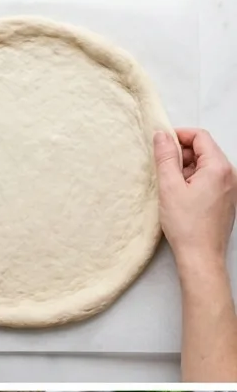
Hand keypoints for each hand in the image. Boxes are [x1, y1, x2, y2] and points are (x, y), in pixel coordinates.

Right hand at [153, 129, 236, 271]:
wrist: (201, 257)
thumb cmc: (187, 225)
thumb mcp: (169, 186)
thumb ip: (165, 157)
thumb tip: (162, 135)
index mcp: (218, 167)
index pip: (200, 136)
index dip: (179, 135)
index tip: (162, 142)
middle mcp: (230, 175)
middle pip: (204, 150)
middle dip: (182, 153)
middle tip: (162, 167)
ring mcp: (230, 188)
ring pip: (206, 165)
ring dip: (186, 168)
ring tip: (170, 185)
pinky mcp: (226, 199)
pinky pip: (210, 179)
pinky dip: (194, 180)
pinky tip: (181, 195)